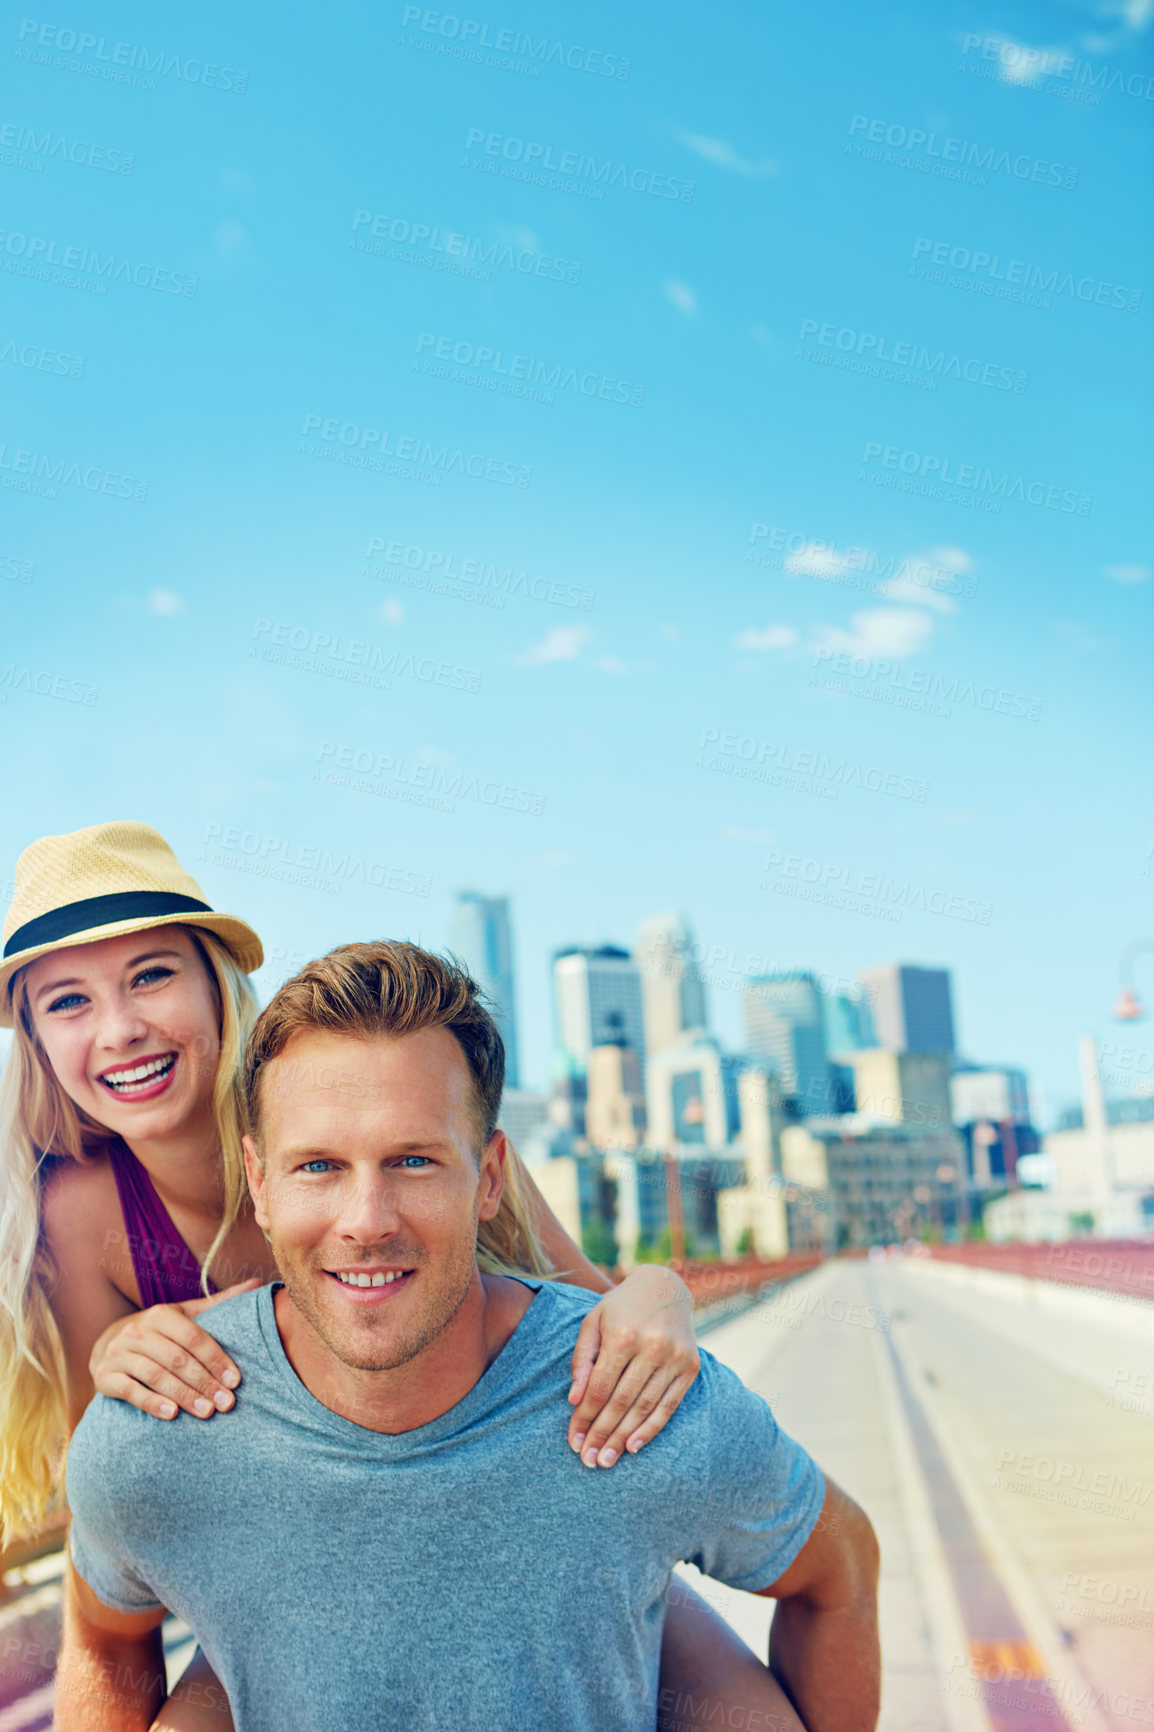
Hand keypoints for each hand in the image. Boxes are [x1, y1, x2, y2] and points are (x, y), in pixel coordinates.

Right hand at [89, 1279, 262, 1419]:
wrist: (109, 1344)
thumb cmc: (159, 1332)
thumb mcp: (185, 1315)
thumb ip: (219, 1304)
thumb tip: (258, 1284)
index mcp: (161, 1314)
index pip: (194, 1337)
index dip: (216, 1359)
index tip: (236, 1381)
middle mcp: (137, 1330)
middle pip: (177, 1358)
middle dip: (205, 1382)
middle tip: (226, 1403)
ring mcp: (118, 1353)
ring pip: (155, 1375)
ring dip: (183, 1395)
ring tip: (206, 1411)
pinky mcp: (105, 1376)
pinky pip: (129, 1391)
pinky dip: (151, 1403)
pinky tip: (172, 1414)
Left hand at [567, 1264, 698, 1467]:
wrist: (665, 1287)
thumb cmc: (621, 1308)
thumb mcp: (593, 1322)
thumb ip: (582, 1360)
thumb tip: (575, 1400)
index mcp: (623, 1334)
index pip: (599, 1387)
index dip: (585, 1417)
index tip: (574, 1440)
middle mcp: (652, 1346)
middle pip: (622, 1402)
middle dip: (602, 1434)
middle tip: (588, 1460)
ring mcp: (675, 1357)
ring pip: (645, 1407)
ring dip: (623, 1438)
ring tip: (607, 1460)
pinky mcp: (691, 1366)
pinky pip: (669, 1405)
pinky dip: (651, 1428)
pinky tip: (633, 1446)